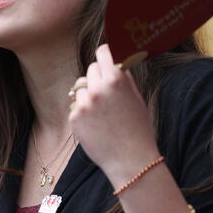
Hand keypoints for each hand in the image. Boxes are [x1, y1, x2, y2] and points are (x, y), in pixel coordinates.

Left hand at [69, 44, 159, 184]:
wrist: (130, 160)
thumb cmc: (138, 128)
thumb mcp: (136, 98)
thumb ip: (123, 77)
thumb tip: (114, 61)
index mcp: (116, 80)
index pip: (102, 53)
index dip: (105, 54)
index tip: (105, 57)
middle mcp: (98, 88)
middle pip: (91, 69)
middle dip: (98, 76)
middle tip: (108, 91)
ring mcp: (84, 103)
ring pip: (81, 87)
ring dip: (89, 94)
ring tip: (103, 112)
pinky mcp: (74, 117)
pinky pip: (76, 105)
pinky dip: (83, 111)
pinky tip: (96, 124)